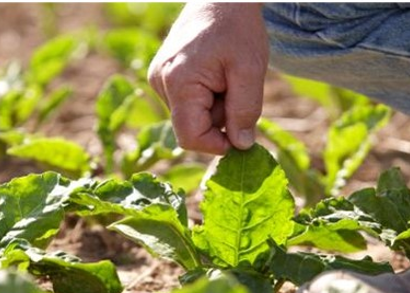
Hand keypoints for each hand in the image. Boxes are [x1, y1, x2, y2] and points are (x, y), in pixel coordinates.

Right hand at [148, 3, 268, 154]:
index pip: (190, 138)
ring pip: (192, 117)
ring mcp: (158, 80)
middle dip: (220, 119)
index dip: (217, 144)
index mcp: (178, 82)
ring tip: (225, 78)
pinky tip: (215, 76)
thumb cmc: (237, 28)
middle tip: (235, 88)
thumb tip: (241, 145)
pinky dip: (207, 99)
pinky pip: (188, 105)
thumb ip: (246, 110)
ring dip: (215, 108)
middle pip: (193, 128)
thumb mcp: (251, 69)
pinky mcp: (163, 77)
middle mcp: (160, 83)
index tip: (242, 134)